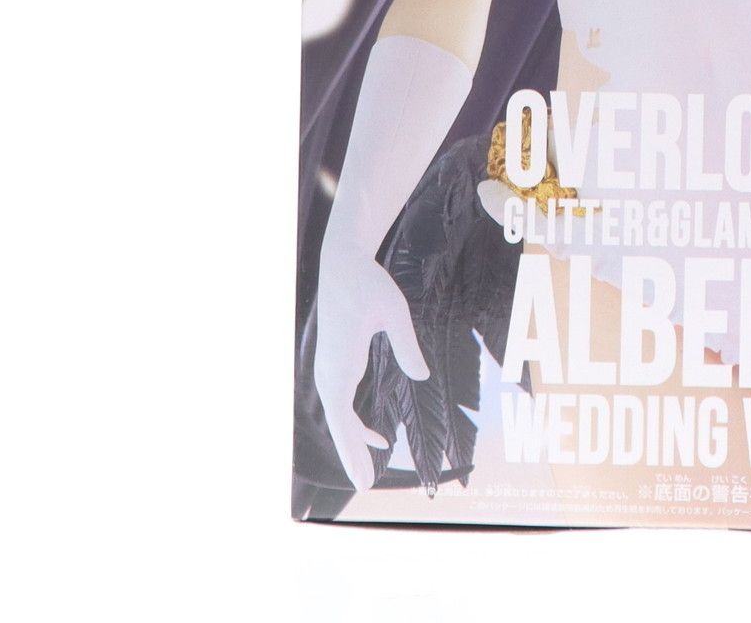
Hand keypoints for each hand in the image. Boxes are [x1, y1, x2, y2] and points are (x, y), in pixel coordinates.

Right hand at [314, 246, 430, 492]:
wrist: (342, 264)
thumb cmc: (368, 285)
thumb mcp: (394, 312)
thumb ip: (407, 344)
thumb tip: (421, 376)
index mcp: (340, 366)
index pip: (343, 421)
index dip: (353, 451)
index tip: (364, 479)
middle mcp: (329, 374)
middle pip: (339, 426)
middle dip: (352, 456)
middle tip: (368, 486)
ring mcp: (328, 370)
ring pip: (339, 417)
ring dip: (354, 442)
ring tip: (371, 470)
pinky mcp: (335, 364)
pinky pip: (342, 404)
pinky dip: (356, 423)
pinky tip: (377, 434)